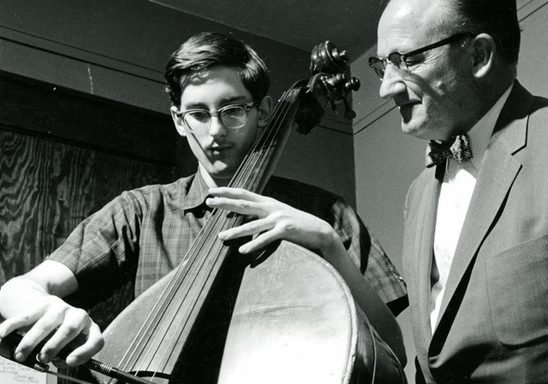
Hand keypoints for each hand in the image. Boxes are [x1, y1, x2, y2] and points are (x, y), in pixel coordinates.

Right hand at [0, 296, 103, 366]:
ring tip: (21, 355)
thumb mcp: (70, 343)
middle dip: (55, 345)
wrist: (44, 305)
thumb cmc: (60, 333)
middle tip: (43, 358)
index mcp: (89, 328)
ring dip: (31, 342)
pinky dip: (12, 327)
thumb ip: (66, 353)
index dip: (85, 352)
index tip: (69, 361)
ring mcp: (59, 308)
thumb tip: (58, 362)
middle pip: (70, 329)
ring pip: (46, 325)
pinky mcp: (40, 305)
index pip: (96, 340)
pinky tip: (2, 335)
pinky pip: (25, 317)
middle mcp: (77, 315)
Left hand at [206, 187, 341, 255]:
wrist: (319, 231)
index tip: (212, 190)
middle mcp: (272, 207)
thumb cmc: (297, 225)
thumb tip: (246, 220)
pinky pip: (266, 239)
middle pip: (244, 204)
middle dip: (225, 203)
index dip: (228, 191)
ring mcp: (279, 218)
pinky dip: (254, 245)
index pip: (244, 194)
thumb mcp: (278, 215)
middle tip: (209, 202)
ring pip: (252, 225)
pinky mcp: (286, 230)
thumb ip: (263, 214)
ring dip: (235, 232)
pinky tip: (243, 251)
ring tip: (221, 237)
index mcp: (268, 202)